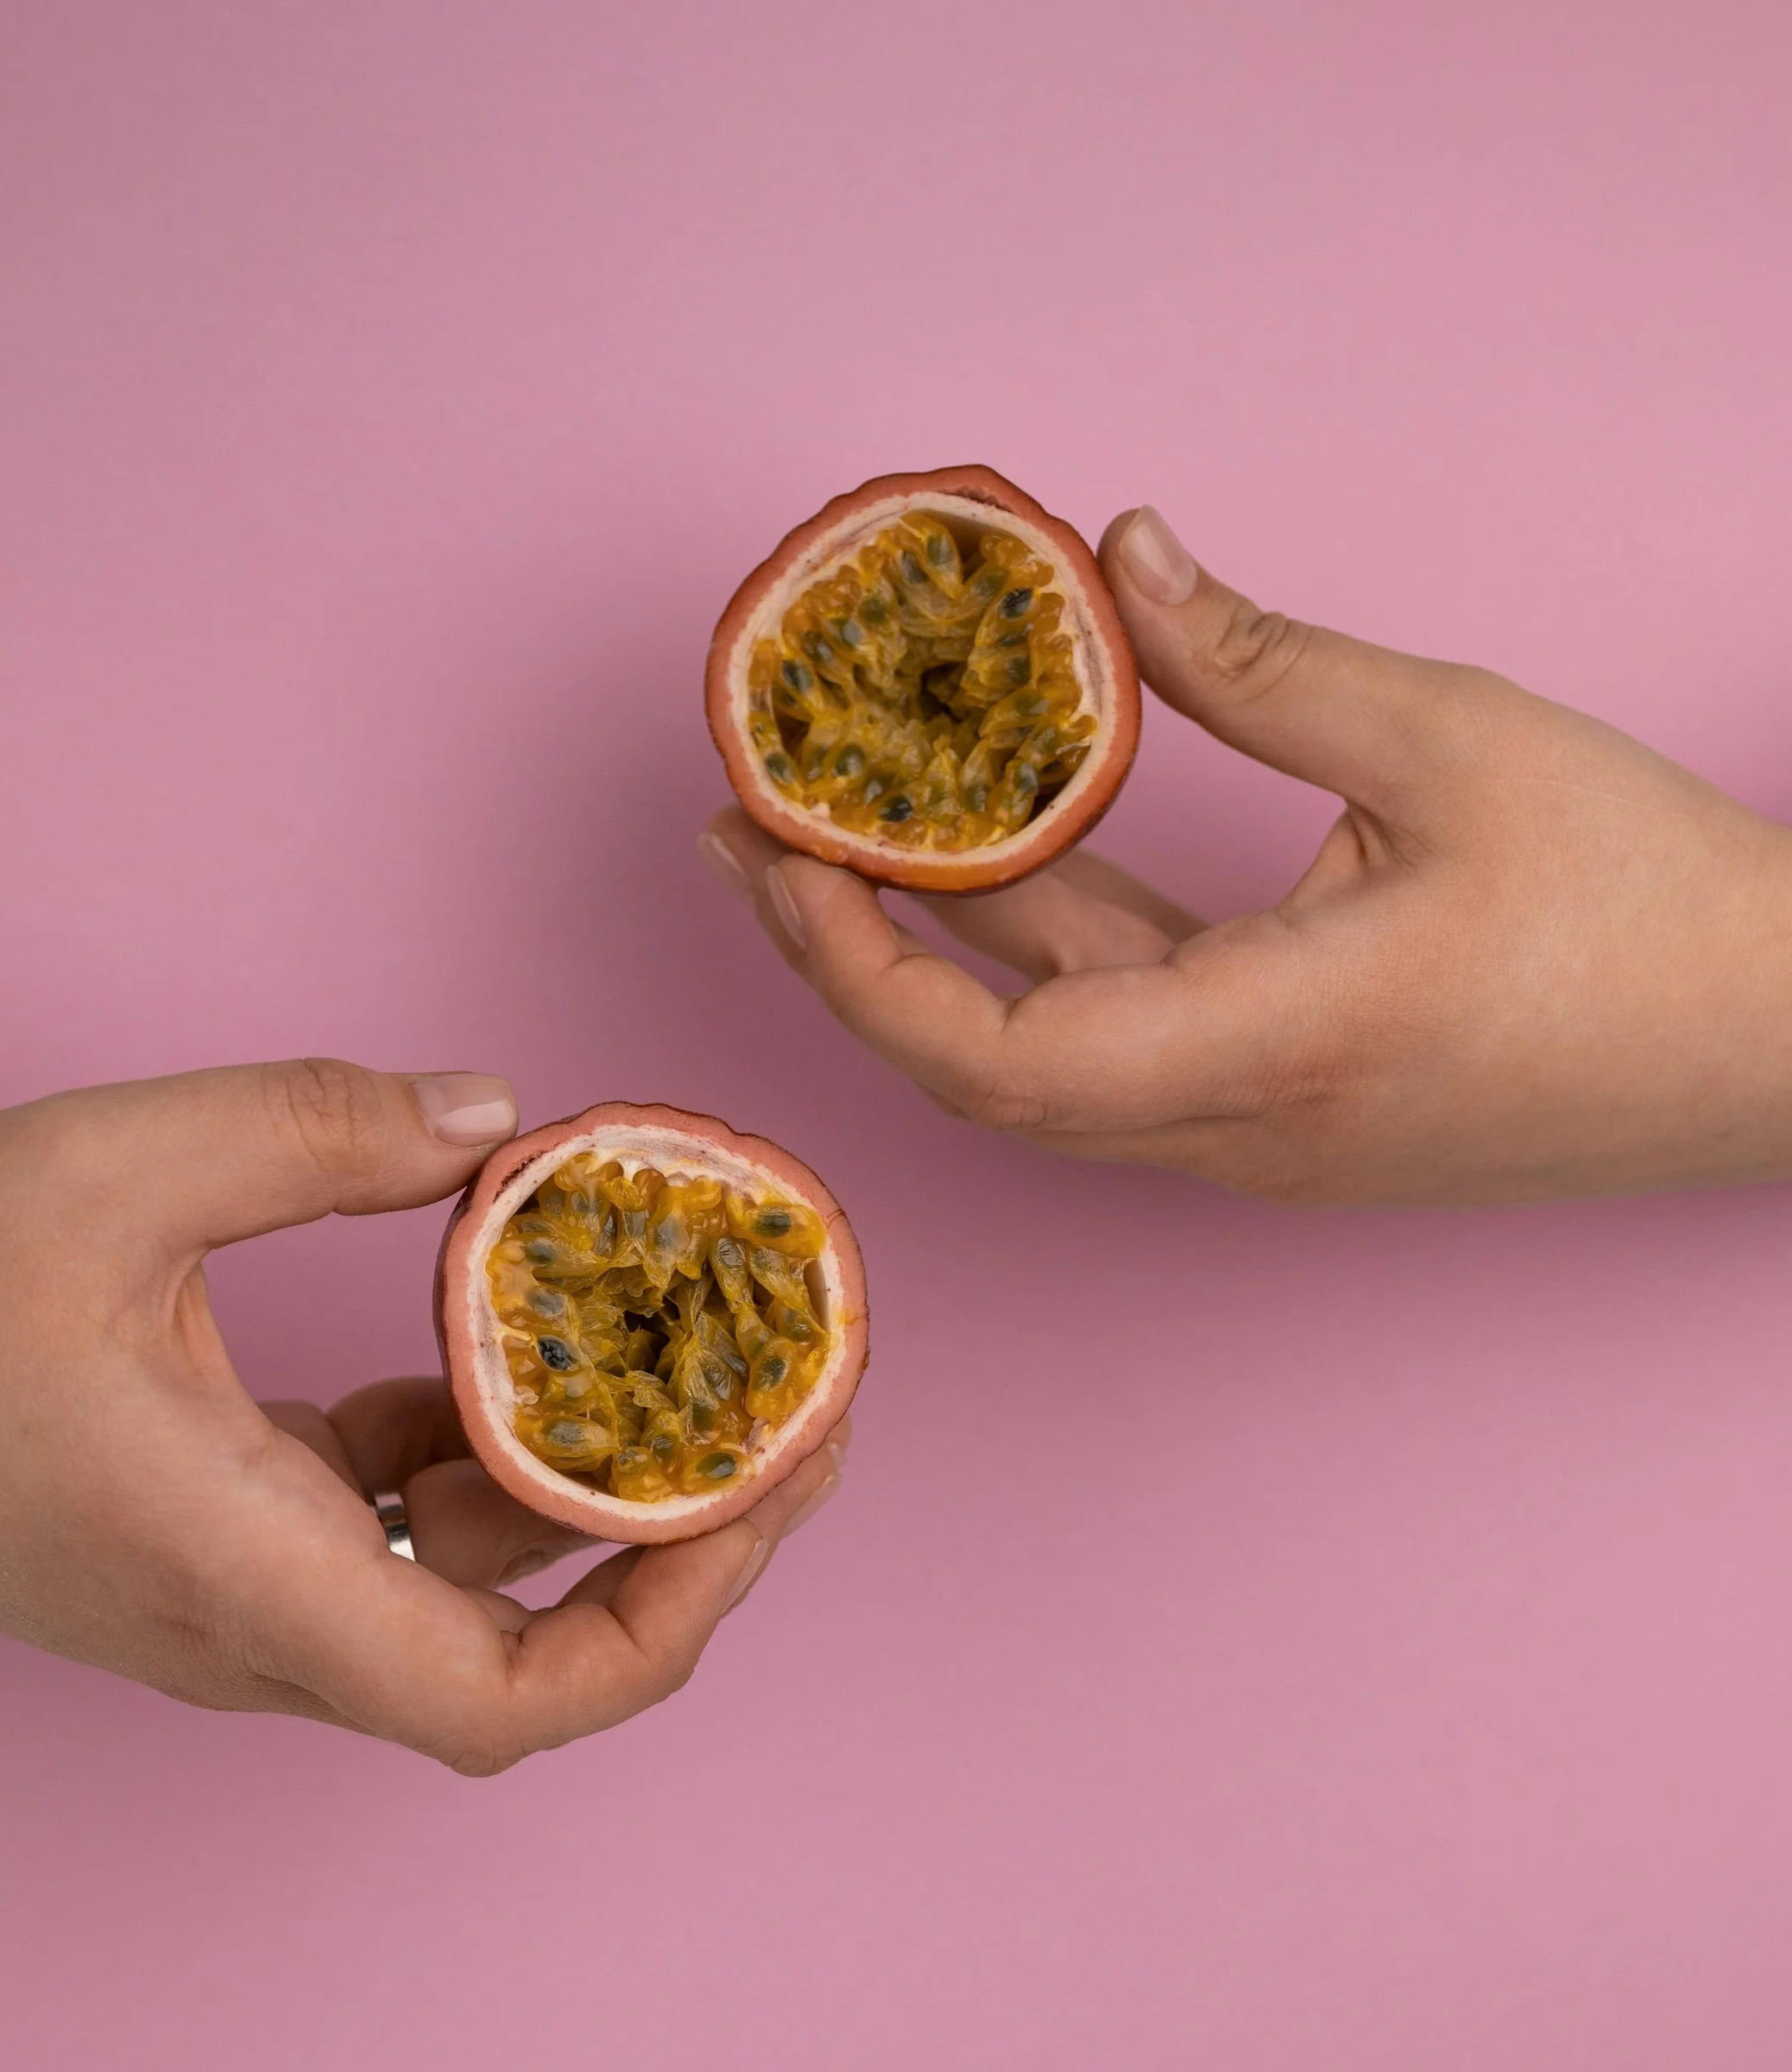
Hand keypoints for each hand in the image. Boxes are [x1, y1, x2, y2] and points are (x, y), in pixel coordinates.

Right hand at [0, 1061, 842, 1770]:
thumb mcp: (119, 1166)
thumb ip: (326, 1130)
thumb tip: (501, 1118)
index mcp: (246, 1576)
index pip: (511, 1698)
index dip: (670, 1621)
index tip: (762, 1496)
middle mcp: (256, 1632)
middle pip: (522, 1659)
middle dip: (676, 1549)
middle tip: (785, 1417)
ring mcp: (231, 1608)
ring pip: (460, 1593)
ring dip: (576, 1492)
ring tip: (682, 1360)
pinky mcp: (208, 1556)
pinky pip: (383, 1537)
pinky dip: (466, 1455)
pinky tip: (498, 1332)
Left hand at [701, 507, 1791, 1205]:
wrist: (1777, 1046)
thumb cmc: (1647, 907)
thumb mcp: (1458, 745)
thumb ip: (1268, 664)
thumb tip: (1121, 558)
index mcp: (1280, 1049)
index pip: (1002, 1060)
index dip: (864, 972)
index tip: (784, 855)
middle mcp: (1244, 1131)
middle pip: (984, 1078)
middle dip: (848, 958)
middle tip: (750, 834)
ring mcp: (1262, 1144)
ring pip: (1052, 1062)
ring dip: (936, 958)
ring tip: (830, 839)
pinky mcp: (1288, 1117)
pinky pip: (1127, 1046)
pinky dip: (1047, 961)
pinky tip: (995, 858)